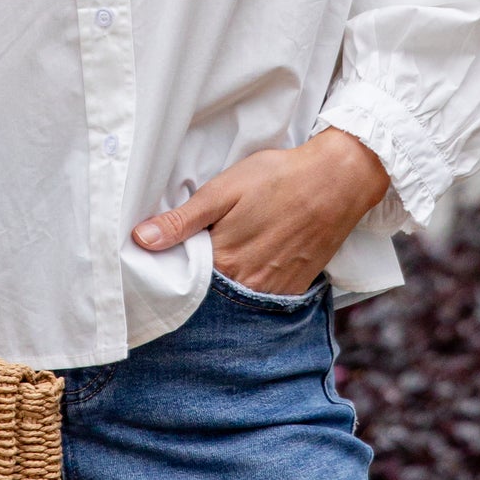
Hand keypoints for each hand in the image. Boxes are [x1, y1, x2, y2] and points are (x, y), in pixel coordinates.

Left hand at [132, 128, 390, 295]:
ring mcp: (274, 290)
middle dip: (195, 283)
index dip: (171, 270)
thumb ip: (183, 220)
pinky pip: (263, 301)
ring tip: (220, 262)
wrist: (338, 181)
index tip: (161, 260)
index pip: (183, 281)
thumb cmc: (278, 179)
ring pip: (235, 300)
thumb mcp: (223, 190)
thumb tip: (141, 240)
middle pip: (209, 296)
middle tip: (191, 259)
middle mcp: (248, 285)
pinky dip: (249, 289)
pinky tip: (247, 268)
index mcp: (225, 260)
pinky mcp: (295, 288)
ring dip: (223, 289)